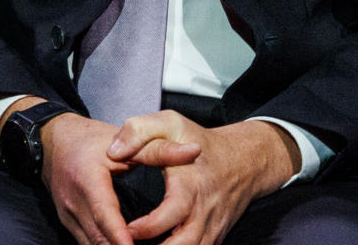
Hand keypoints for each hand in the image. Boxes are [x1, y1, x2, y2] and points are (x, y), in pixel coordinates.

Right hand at [40, 110, 194, 244]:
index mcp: (87, 179)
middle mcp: (74, 203)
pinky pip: (88, 243)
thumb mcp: (126, 137)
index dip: (119, 234)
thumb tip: (194, 152)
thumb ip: (160, 148)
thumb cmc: (92, 139)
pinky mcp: (68, 224)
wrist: (54, 143)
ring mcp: (68, 217)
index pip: (104, 213)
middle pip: (97, 237)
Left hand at [107, 110, 297, 243]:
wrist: (244, 160)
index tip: (126, 229)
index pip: (172, 213)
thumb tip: (114, 151)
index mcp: (190, 185)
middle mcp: (202, 211)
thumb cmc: (200, 142)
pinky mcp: (213, 239)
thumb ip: (140, 131)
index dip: (147, 228)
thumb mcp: (171, 124)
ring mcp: (210, 228)